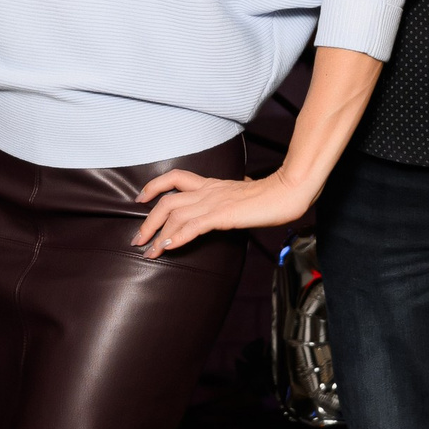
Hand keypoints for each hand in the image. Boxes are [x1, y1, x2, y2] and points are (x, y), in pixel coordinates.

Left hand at [134, 170, 310, 259]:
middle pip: (167, 200)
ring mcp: (214, 201)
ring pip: (174, 213)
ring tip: (149, 251)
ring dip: (157, 233)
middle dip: (148, 220)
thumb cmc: (273, 195)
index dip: (153, 186)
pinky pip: (192, 225)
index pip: (175, 178)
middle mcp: (209, 190)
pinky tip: (167, 247)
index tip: (140, 199)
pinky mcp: (222, 214)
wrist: (289, 191)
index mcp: (213, 184)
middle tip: (138, 238)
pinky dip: (176, 237)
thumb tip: (231, 207)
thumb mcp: (245, 195)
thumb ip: (232, 200)